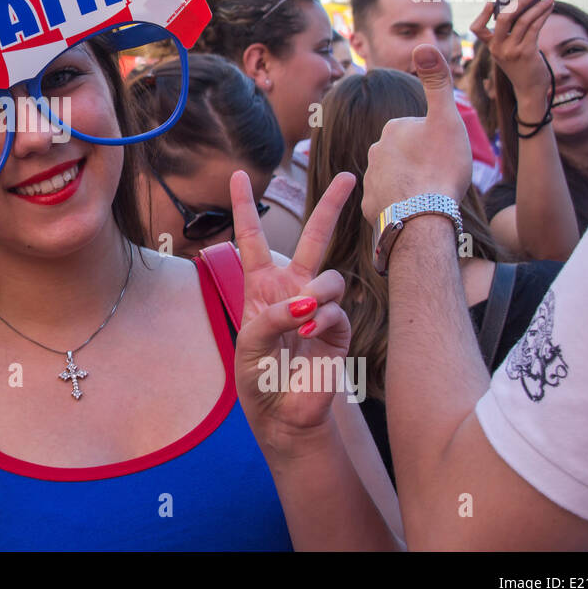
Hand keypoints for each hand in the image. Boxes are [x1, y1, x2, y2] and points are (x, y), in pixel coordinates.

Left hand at [231, 168, 355, 452]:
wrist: (281, 413)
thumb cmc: (257, 376)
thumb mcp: (250, 343)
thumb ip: (272, 317)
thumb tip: (306, 302)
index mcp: (261, 285)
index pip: (251, 239)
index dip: (243, 207)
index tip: (238, 174)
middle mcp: (292, 288)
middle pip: (312, 237)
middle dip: (330, 206)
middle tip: (349, 176)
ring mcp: (318, 306)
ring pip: (329, 277)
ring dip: (315, 295)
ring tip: (300, 317)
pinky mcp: (338, 329)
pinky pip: (335, 310)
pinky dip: (321, 320)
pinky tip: (307, 336)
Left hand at [361, 45, 470, 221]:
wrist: (423, 216)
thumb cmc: (439, 166)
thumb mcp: (447, 119)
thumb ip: (438, 82)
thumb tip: (423, 42)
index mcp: (393, 128)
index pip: (420, 131)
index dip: (438, 142)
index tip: (445, 155)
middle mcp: (375, 150)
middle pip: (408, 154)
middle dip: (423, 163)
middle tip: (440, 176)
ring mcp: (370, 179)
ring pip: (399, 177)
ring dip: (412, 184)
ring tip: (429, 195)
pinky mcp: (370, 206)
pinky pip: (390, 201)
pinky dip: (402, 204)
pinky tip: (415, 209)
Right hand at [469, 0, 555, 108]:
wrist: (530, 89)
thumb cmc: (522, 67)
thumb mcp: (510, 52)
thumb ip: (511, 34)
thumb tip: (522, 7)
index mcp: (491, 47)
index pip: (477, 29)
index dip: (483, 14)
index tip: (492, 1)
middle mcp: (498, 48)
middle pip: (502, 19)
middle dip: (517, 2)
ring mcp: (512, 51)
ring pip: (523, 21)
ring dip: (537, 6)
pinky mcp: (527, 52)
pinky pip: (535, 28)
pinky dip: (543, 15)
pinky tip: (549, 8)